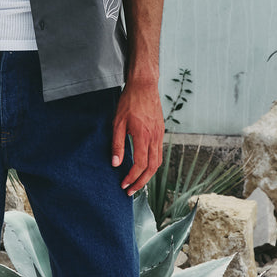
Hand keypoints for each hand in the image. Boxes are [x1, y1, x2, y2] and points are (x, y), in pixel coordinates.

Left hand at [111, 80, 163, 195]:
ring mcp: (159, 134)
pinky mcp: (160, 131)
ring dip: (148, 175)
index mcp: (143, 136)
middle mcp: (154, 137)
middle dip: (142, 182)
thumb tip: (115, 163)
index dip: (132, 177)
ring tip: (137, 182)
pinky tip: (144, 166)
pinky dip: (152, 164)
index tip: (124, 185)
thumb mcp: (117, 122)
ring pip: (158, 161)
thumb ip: (117, 144)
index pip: (140, 164)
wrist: (144, 86)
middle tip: (131, 191)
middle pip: (152, 168)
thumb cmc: (129, 102)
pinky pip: (159, 152)